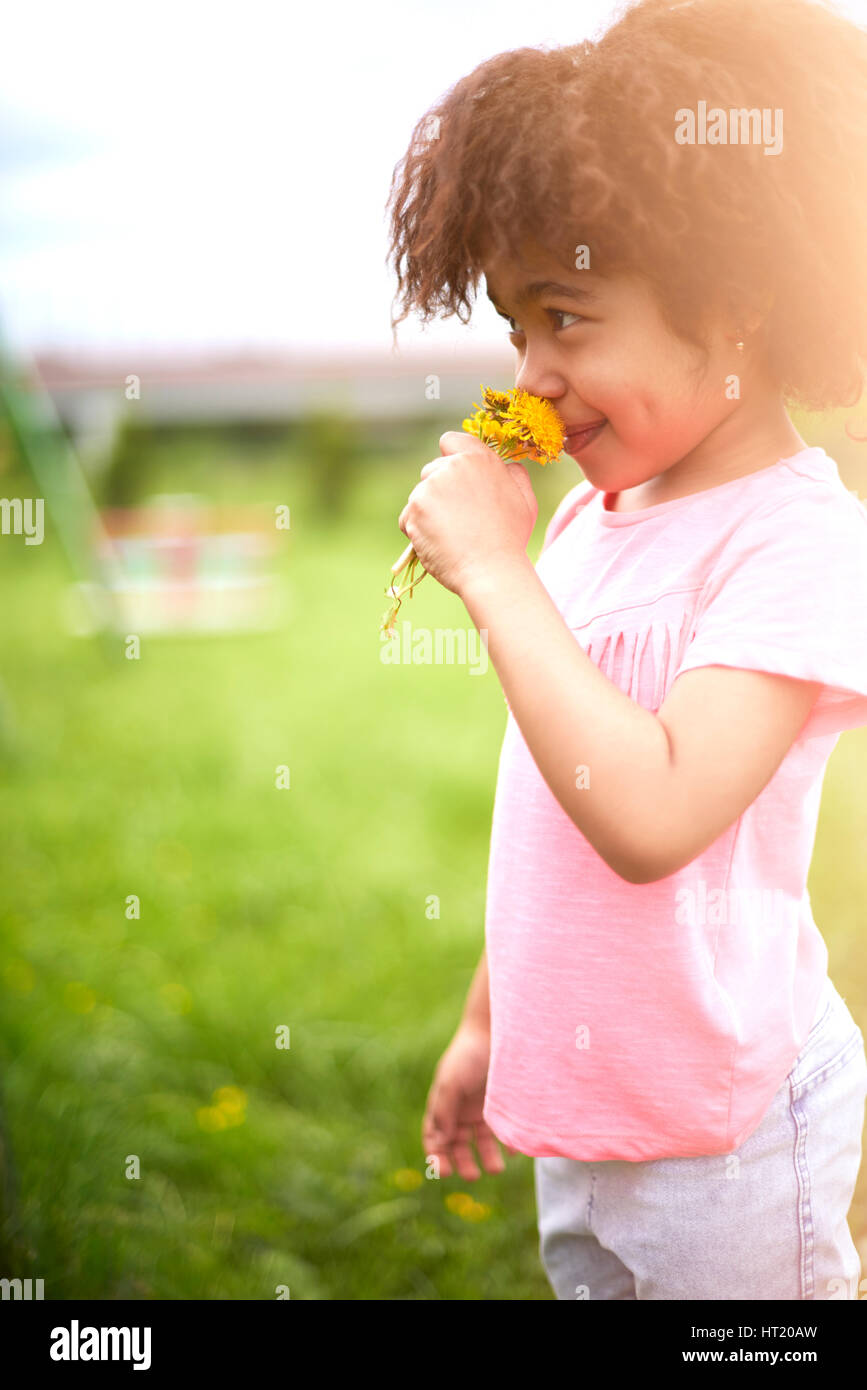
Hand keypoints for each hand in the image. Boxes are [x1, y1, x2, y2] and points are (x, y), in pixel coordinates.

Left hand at [396, 431, 538, 598]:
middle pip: (432, 470)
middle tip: (458, 519)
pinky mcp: (415, 509)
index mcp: (479, 459)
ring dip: (428, 512)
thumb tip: (508, 465)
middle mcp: (452, 466)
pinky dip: (417, 531)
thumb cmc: (510, 539)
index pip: (450, 440)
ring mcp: (430, 486)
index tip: (454, 478)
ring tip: (451, 535)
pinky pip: (407, 518)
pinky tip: (437, 543)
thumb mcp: (525, 501)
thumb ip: (515, 475)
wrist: (492, 571)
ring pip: (419, 496)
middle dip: (439, 490)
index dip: (449, 456)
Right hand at [422, 1022, 510, 1179]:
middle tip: (472, 1176)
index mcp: (444, 1104)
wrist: (496, 1030)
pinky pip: (503, 1131)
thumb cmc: (469, 1054)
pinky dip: (507, 1143)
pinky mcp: (502, 1105)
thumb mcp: (451, 1082)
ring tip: (496, 1168)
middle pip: (457, 1145)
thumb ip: (443, 1112)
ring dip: (487, 1158)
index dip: (436, 1156)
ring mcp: (482, 1107)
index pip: (434, 1137)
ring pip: (481, 1142)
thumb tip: (439, 1142)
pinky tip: (512, 1151)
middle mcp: (461, 1109)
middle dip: (462, 1162)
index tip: (444, 1171)